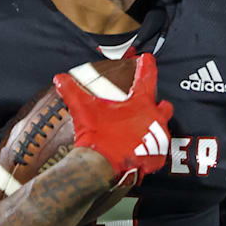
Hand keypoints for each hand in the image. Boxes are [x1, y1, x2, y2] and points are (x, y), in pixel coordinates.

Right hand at [54, 53, 173, 181]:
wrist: (100, 167)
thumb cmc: (97, 136)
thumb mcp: (83, 109)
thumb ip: (72, 91)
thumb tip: (60, 78)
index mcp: (141, 104)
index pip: (147, 77)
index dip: (147, 66)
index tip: (147, 58)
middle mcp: (155, 120)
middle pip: (164, 107)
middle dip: (159, 105)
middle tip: (149, 105)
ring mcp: (158, 140)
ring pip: (162, 130)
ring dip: (153, 129)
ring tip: (141, 131)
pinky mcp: (157, 158)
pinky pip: (158, 152)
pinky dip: (150, 151)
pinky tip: (140, 150)